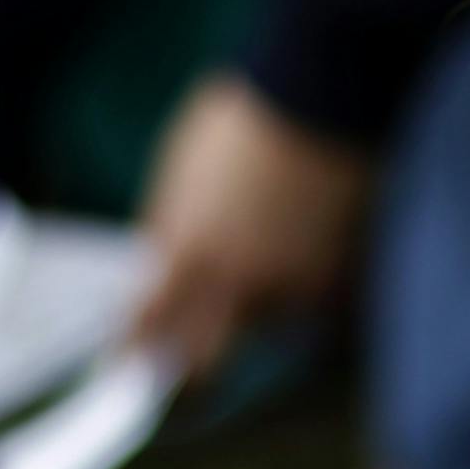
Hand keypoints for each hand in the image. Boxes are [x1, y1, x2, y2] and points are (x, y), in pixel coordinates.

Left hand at [131, 76, 370, 374]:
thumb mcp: (181, 171)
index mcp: (186, 253)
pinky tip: (317, 238)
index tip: (128, 367)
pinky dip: (314, 285)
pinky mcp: (341, 285)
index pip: (146, 328)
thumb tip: (161, 268)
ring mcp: (292, 290)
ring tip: (278, 241)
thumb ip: (171, 230)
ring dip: (267, 302)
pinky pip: (318, 306)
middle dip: (192, 373)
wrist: (323, 94)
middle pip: (204, 363)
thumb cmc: (245, 120)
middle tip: (190, 374)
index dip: (133, 353)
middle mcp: (237, 285)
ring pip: (269, 323)